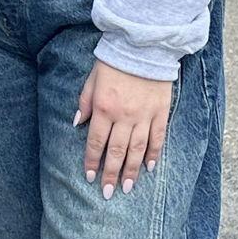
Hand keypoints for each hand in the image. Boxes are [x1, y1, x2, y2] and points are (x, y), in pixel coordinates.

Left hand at [76, 61, 172, 198]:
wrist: (143, 46)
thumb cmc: (114, 61)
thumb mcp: (92, 79)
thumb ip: (85, 102)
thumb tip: (77, 123)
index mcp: (104, 108)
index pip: (96, 142)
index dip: (92, 161)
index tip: (90, 177)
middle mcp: (123, 116)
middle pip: (116, 151)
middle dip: (110, 174)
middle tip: (107, 193)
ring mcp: (143, 115)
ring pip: (137, 149)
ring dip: (131, 170)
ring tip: (126, 187)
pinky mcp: (160, 112)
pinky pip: (157, 138)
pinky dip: (154, 154)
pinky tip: (149, 167)